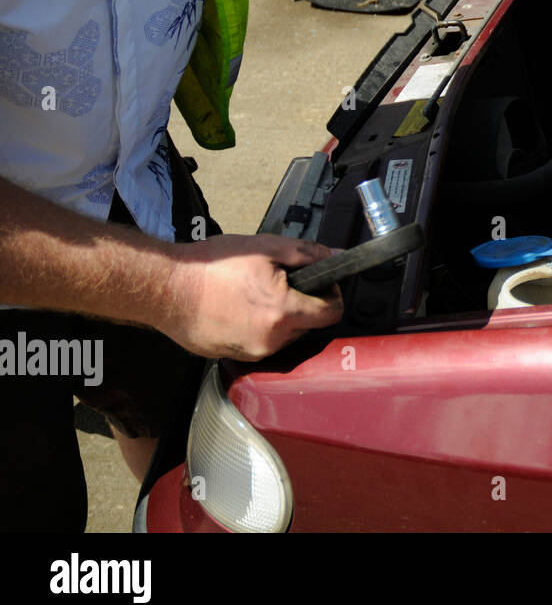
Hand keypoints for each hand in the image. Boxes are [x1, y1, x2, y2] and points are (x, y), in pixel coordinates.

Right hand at [163, 235, 343, 360]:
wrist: (165, 288)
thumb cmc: (211, 266)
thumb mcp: (266, 247)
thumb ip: (308, 254)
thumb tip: (334, 256)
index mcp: (283, 313)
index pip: (332, 314)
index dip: (332, 294)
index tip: (322, 283)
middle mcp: (270, 341)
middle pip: (308, 325)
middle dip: (302, 303)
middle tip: (280, 281)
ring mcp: (250, 353)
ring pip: (283, 336)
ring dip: (279, 317)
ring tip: (254, 293)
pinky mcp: (232, 356)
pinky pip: (258, 343)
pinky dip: (256, 327)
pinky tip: (237, 308)